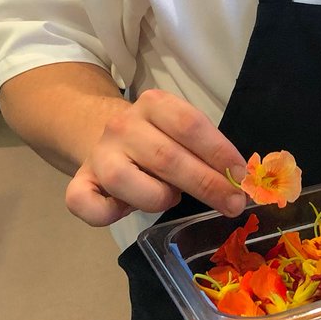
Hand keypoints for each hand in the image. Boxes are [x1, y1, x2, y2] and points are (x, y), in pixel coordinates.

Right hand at [65, 89, 247, 226]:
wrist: (105, 139)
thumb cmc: (157, 141)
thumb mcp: (181, 133)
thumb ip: (205, 151)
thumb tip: (238, 180)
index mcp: (154, 104)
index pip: (190, 125)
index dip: (219, 152)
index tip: (241, 176)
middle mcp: (123, 125)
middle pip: (167, 157)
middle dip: (206, 185)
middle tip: (233, 205)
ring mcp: (99, 155)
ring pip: (126, 181)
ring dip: (158, 198)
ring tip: (170, 198)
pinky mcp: (79, 183)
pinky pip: (89, 206)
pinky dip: (109, 214)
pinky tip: (125, 211)